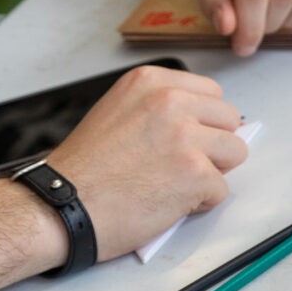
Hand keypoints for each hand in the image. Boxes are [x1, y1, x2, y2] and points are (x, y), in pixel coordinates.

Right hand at [46, 65, 250, 260]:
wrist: (56, 208)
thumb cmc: (84, 171)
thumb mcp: (119, 113)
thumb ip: (162, 109)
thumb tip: (209, 121)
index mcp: (151, 82)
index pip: (212, 94)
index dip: (201, 122)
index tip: (175, 139)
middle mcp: (170, 101)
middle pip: (229, 120)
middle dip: (211, 146)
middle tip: (173, 165)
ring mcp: (185, 136)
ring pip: (235, 152)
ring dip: (210, 173)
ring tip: (170, 182)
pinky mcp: (195, 172)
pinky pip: (221, 190)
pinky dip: (199, 203)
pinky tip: (165, 202)